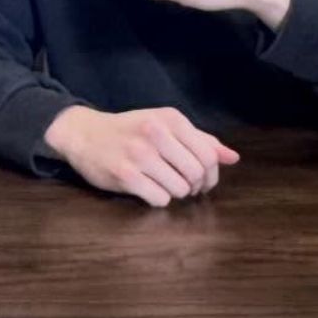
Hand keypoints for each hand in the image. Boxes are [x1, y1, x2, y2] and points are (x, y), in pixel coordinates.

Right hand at [44, 105, 239, 206]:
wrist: (84, 134)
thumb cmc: (129, 131)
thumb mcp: (164, 126)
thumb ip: (199, 140)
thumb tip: (233, 157)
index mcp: (170, 118)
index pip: (208, 154)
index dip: (211, 175)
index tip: (201, 181)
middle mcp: (156, 133)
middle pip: (196, 173)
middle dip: (193, 186)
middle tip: (182, 185)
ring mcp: (139, 154)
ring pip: (179, 189)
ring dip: (174, 192)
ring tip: (161, 183)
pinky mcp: (125, 174)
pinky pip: (159, 199)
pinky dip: (157, 198)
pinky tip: (146, 188)